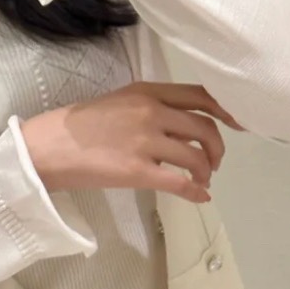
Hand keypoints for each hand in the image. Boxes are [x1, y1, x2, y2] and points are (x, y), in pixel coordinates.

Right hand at [19, 82, 244, 203]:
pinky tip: (199, 197)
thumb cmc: (84, 125)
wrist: (50, 146)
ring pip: (196, 157)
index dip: (227, 110)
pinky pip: (180, 182)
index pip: (201, 95)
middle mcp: (151, 111)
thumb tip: (185, 127)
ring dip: (206, 172)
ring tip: (201, 180)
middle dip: (217, 148)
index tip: (239, 122)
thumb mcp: (121, 101)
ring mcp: (145, 141)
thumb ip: (154, 107)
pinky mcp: (137, 171)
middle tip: (214, 163)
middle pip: (205, 127)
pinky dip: (196, 192)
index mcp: (147, 91)